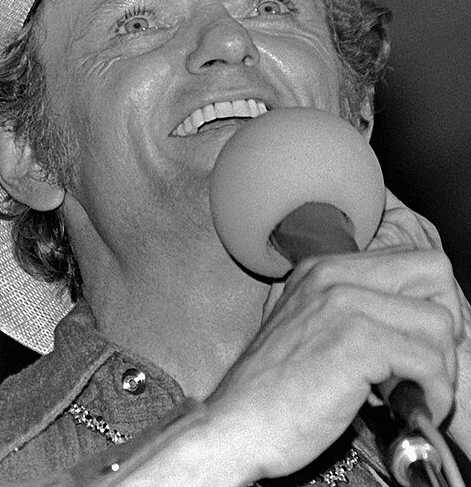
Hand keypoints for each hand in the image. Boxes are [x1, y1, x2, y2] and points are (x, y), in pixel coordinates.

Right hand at [204, 190, 463, 481]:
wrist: (238, 422)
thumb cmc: (274, 388)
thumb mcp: (311, 328)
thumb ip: (354, 311)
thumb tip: (414, 322)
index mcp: (323, 269)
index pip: (411, 260)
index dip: (429, 302)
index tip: (418, 341)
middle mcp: (333, 275)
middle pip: (434, 272)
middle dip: (443, 324)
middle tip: (425, 363)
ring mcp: (343, 303)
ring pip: (438, 321)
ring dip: (440, 367)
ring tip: (412, 392)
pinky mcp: (355, 341)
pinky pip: (428, 361)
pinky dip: (433, 392)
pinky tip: (407, 406)